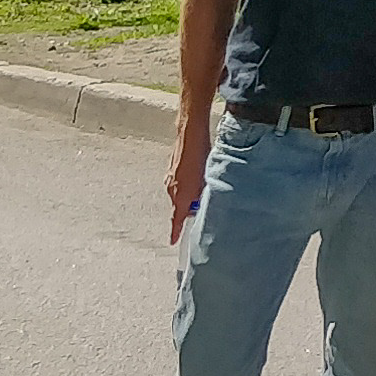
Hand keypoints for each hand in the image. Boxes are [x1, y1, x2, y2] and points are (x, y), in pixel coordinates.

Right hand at [167, 124, 209, 244]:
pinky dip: (186, 184)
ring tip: (202, 187)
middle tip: (201, 207)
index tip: (173, 241)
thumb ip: (203, 197)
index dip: (175, 231)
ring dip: (189, 195)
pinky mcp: (171, 171)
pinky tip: (197, 175)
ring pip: (180, 194)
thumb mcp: (206, 181)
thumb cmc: (200, 156)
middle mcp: (172, 190)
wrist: (189, 135)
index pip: (176, 220)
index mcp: (180, 196)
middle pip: (180, 207)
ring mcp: (169, 179)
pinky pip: (178, 184)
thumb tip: (202, 206)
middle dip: (189, 209)